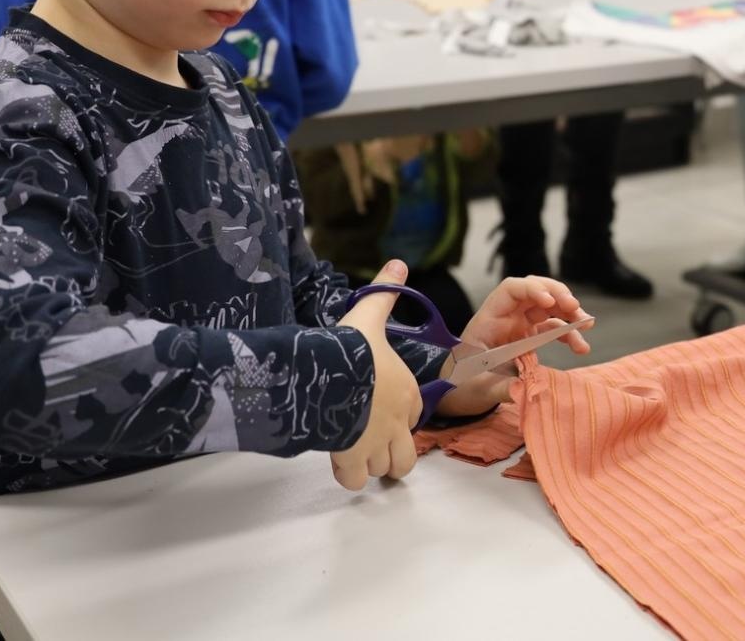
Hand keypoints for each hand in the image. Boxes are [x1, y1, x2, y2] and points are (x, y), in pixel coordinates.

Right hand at [330, 260, 422, 488]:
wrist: (331, 372)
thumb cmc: (352, 348)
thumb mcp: (369, 315)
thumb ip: (384, 294)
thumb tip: (398, 264)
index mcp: (406, 391)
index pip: (413, 410)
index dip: (399, 413)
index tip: (379, 407)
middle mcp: (397, 422)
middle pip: (406, 453)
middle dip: (392, 451)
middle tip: (371, 442)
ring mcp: (377, 443)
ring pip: (387, 467)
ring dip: (373, 463)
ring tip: (354, 450)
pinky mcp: (353, 458)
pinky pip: (357, 479)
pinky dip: (349, 475)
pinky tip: (338, 460)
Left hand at [438, 276, 593, 417]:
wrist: (459, 392)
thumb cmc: (462, 385)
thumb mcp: (479, 387)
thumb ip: (501, 387)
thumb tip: (524, 387)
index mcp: (489, 319)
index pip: (511, 289)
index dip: (532, 289)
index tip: (549, 303)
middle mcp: (506, 316)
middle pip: (535, 291)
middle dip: (557, 294)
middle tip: (575, 308)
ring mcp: (518, 325)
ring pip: (548, 307)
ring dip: (569, 313)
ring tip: (586, 324)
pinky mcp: (528, 337)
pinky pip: (552, 328)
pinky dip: (568, 334)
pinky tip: (580, 345)